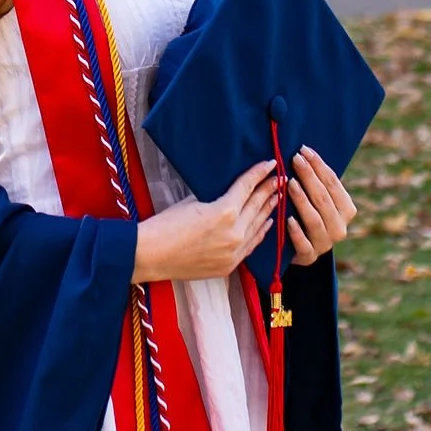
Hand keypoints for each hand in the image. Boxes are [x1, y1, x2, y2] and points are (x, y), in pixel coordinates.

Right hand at [132, 162, 275, 283]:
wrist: (151, 256)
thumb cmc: (165, 225)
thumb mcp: (192, 203)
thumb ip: (215, 200)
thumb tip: (228, 197)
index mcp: (225, 212)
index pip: (247, 187)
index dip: (259, 173)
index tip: (270, 164)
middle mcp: (235, 233)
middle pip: (257, 206)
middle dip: (269, 190)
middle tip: (279, 178)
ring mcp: (233, 252)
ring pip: (258, 227)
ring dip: (268, 210)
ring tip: (277, 197)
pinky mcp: (229, 266)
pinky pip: (251, 246)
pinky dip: (260, 233)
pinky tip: (267, 223)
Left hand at [286, 145, 354, 266]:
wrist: (302, 250)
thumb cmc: (309, 214)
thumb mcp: (318, 200)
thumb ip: (317, 182)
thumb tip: (304, 151)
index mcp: (347, 210)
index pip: (333, 184)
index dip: (319, 165)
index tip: (303, 150)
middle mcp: (340, 228)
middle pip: (324, 199)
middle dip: (309, 177)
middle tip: (294, 159)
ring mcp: (325, 244)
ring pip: (314, 219)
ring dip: (302, 200)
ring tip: (289, 183)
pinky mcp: (309, 257)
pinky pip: (304, 244)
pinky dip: (296, 231)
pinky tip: (287, 218)